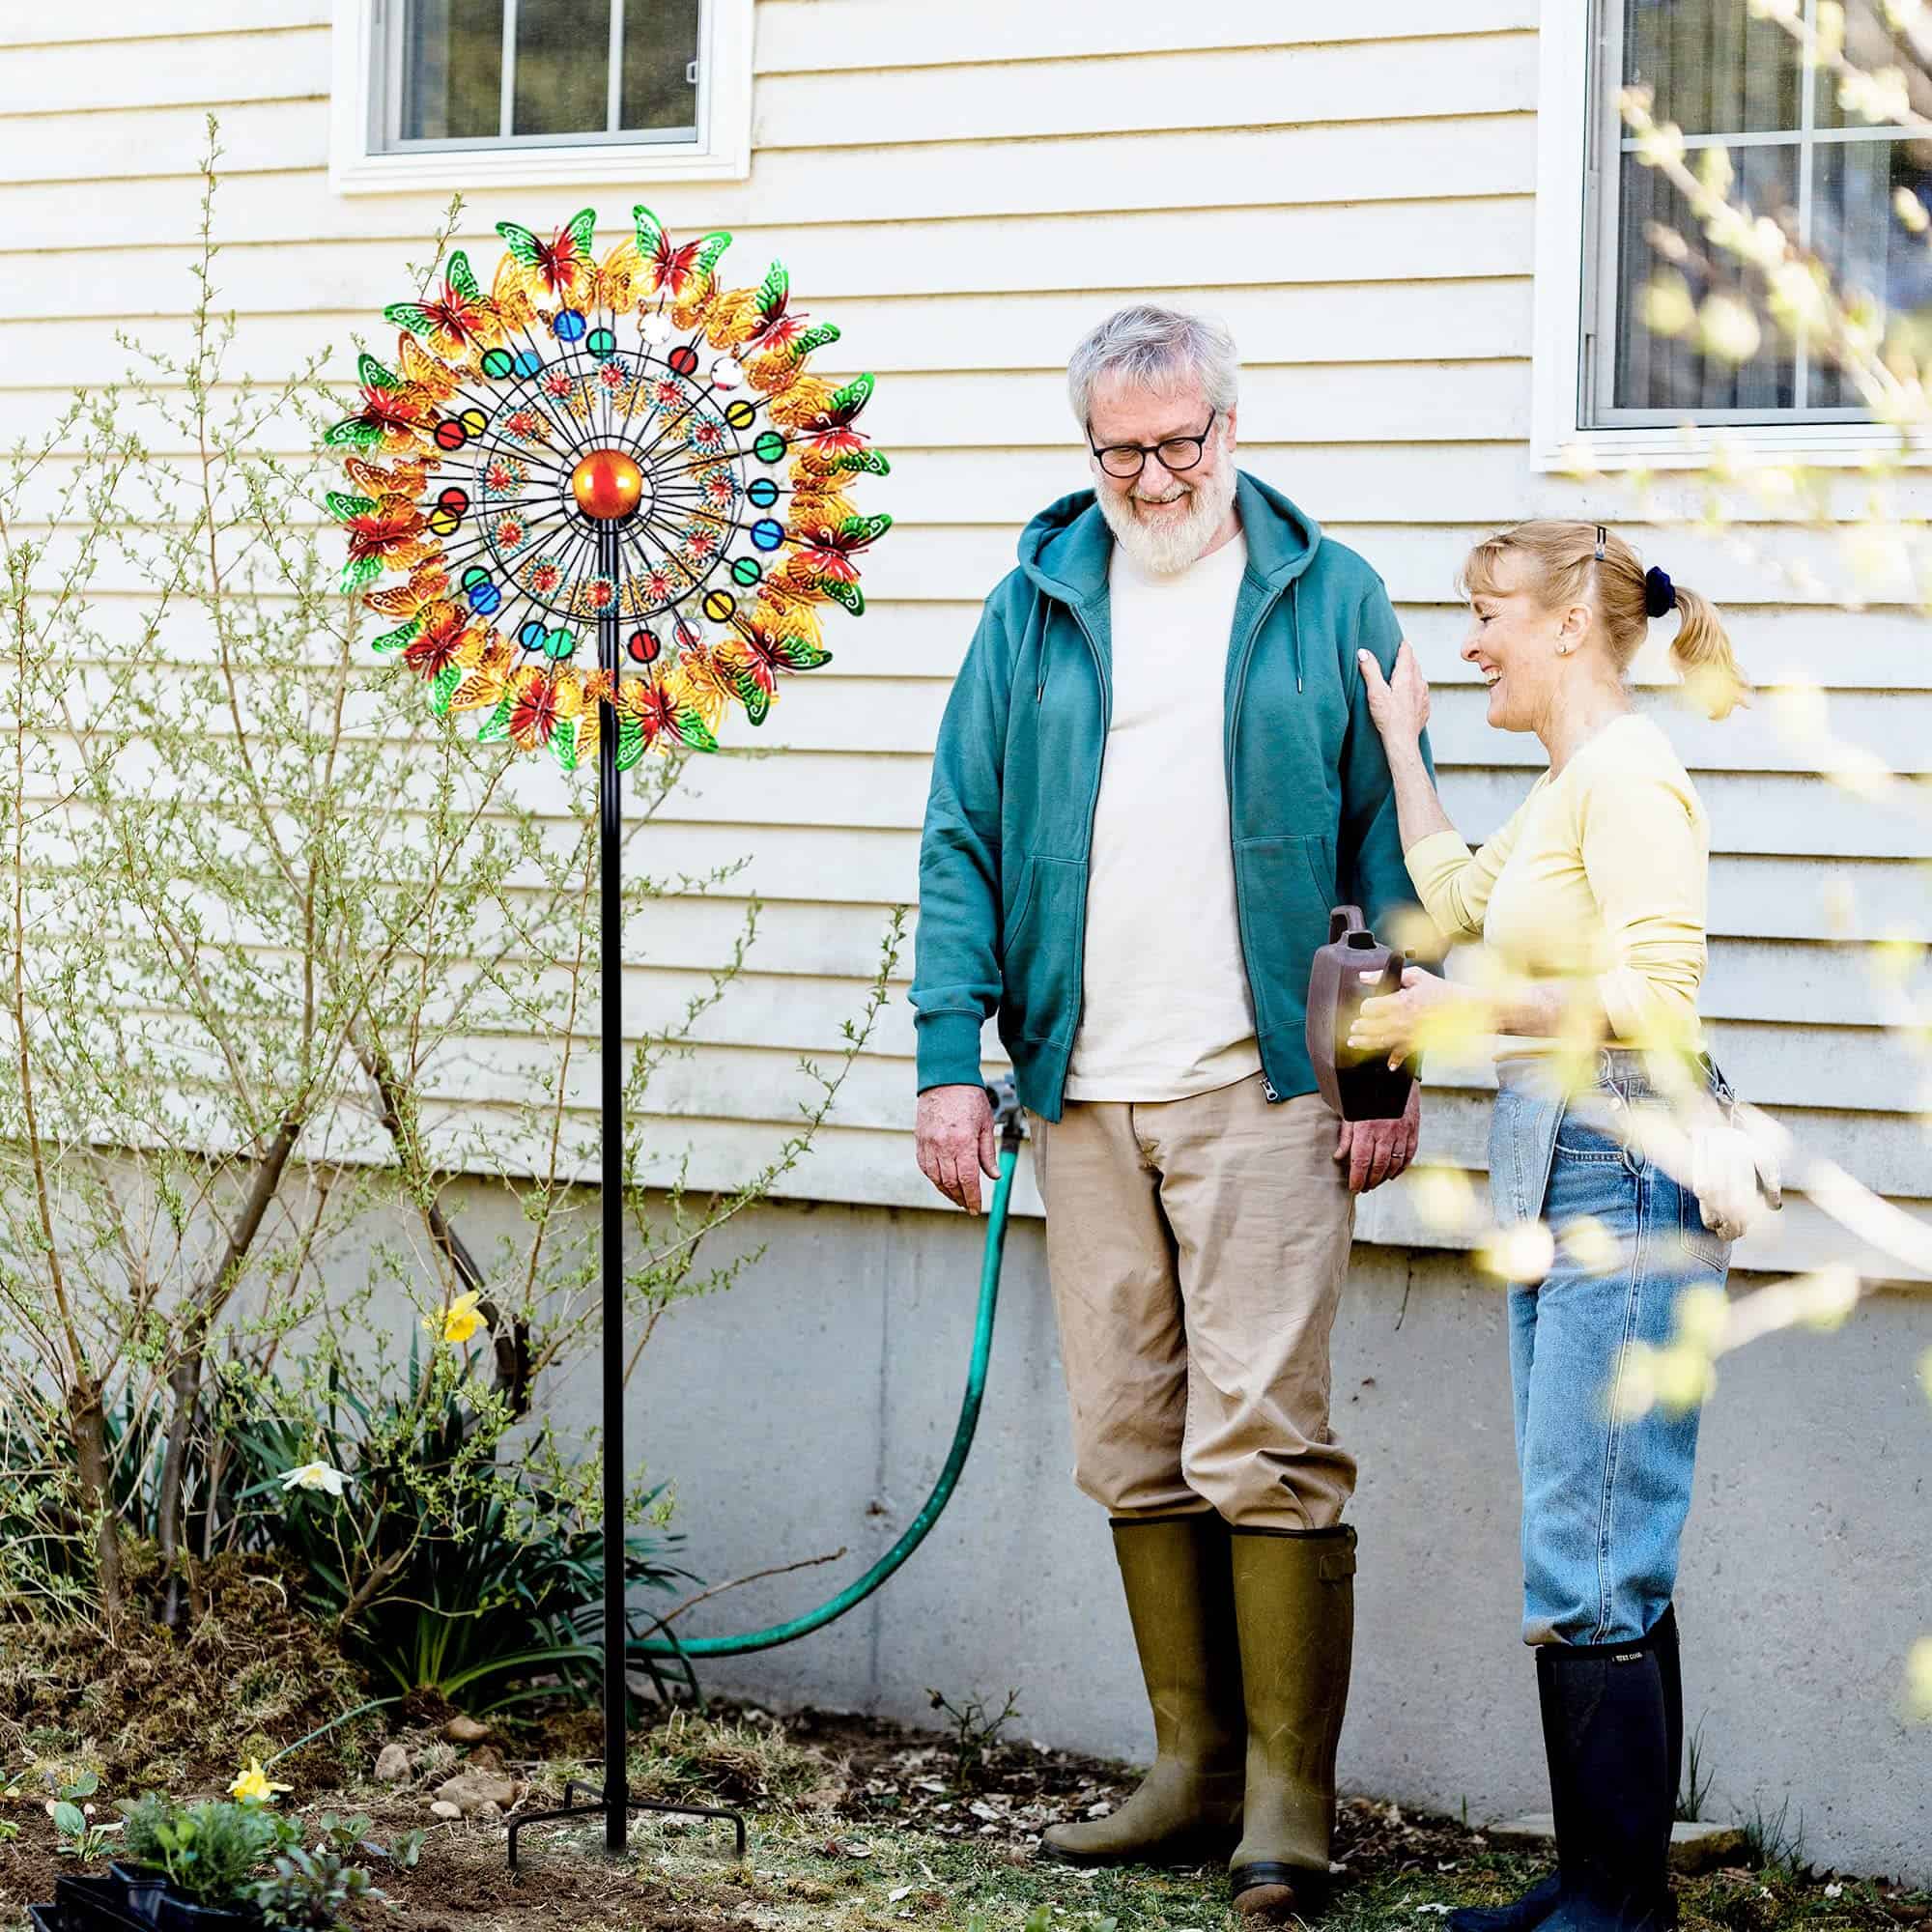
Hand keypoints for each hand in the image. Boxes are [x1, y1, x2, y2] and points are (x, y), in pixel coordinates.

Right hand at [916, 1083, 998, 1213]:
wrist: (944, 1077)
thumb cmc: (969, 1098)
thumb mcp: (985, 1124)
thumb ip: (988, 1153)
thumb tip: (994, 1176)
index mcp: (963, 1142)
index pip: (967, 1180)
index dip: (972, 1197)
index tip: (976, 1208)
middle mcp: (943, 1145)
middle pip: (950, 1183)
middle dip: (960, 1198)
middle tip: (968, 1206)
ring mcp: (928, 1143)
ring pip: (935, 1178)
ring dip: (946, 1192)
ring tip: (957, 1198)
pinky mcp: (920, 1139)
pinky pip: (925, 1166)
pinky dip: (933, 1178)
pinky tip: (942, 1182)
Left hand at [1334, 1085, 1420, 1193]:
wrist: (1392, 1073)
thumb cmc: (1367, 1092)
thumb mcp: (1350, 1111)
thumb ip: (1346, 1136)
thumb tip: (1338, 1157)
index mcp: (1366, 1127)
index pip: (1360, 1161)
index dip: (1357, 1178)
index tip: (1353, 1188)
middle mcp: (1385, 1131)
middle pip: (1378, 1166)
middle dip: (1369, 1181)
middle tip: (1363, 1188)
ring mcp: (1402, 1131)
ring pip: (1394, 1163)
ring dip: (1384, 1177)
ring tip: (1375, 1183)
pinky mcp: (1413, 1128)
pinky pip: (1409, 1154)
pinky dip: (1401, 1167)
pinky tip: (1393, 1174)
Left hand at [1350, 965, 1460, 1065]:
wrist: (1466, 1009)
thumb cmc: (1442, 991)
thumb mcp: (1415, 977)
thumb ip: (1385, 976)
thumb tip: (1364, 977)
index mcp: (1400, 1002)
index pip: (1370, 1008)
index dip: (1365, 1007)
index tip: (1366, 1007)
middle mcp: (1402, 1021)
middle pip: (1370, 1027)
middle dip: (1359, 1026)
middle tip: (1354, 1026)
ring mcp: (1408, 1035)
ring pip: (1379, 1042)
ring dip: (1364, 1043)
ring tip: (1354, 1041)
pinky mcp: (1417, 1043)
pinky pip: (1401, 1054)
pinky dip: (1394, 1060)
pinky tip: (1388, 1064)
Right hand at [1356, 640, 1429, 745]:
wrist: (1402, 741)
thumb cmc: (1388, 718)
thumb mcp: (1375, 692)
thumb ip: (1370, 671)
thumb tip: (1363, 653)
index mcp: (1406, 677)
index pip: (1407, 653)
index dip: (1403, 646)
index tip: (1400, 641)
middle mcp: (1419, 684)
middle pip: (1415, 664)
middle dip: (1407, 658)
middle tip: (1400, 655)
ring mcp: (1423, 696)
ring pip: (1420, 678)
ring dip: (1412, 673)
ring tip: (1404, 674)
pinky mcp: (1424, 708)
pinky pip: (1422, 693)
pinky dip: (1416, 689)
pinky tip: (1409, 695)